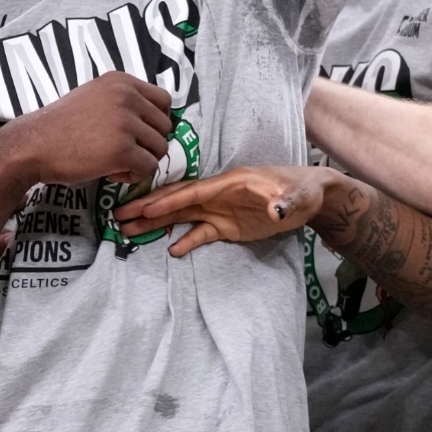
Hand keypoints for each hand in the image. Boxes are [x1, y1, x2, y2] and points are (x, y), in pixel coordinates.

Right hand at [0, 71, 172, 187]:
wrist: (33, 145)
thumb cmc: (60, 126)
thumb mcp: (94, 97)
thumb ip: (123, 101)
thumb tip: (154, 118)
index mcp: (121, 81)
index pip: (164, 100)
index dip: (156, 122)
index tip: (138, 135)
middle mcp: (127, 96)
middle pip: (165, 126)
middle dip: (148, 144)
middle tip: (122, 153)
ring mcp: (126, 122)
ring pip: (160, 148)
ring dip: (141, 161)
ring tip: (115, 163)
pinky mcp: (123, 148)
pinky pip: (149, 167)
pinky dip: (133, 176)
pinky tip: (111, 172)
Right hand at [114, 164, 333, 256]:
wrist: (312, 198)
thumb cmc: (303, 190)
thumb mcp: (296, 194)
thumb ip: (284, 200)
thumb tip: (276, 209)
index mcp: (230, 182)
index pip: (193, 191)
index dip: (169, 200)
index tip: (145, 207)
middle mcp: (219, 193)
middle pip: (178, 200)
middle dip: (149, 207)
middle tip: (119, 215)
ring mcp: (220, 210)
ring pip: (182, 215)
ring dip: (156, 222)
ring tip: (128, 229)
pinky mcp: (227, 226)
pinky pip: (200, 233)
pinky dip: (184, 240)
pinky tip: (169, 249)